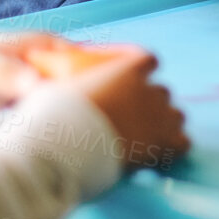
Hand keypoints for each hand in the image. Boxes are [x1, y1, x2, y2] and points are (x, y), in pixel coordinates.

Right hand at [53, 45, 190, 171]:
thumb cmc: (55, 115)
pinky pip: (182, 143)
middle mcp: (149, 89)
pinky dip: (171, 149)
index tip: (132, 84)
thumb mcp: (54, 87)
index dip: (143, 73)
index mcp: (128, 69)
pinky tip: (157, 157)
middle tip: (130, 121)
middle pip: (162, 92)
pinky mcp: (165, 142)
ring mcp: (161, 115)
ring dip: (163, 125)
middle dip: (150, 104)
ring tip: (144, 140)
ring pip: (176, 116)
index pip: (150, 61)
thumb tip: (37, 66)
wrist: (67, 144)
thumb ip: (59, 77)